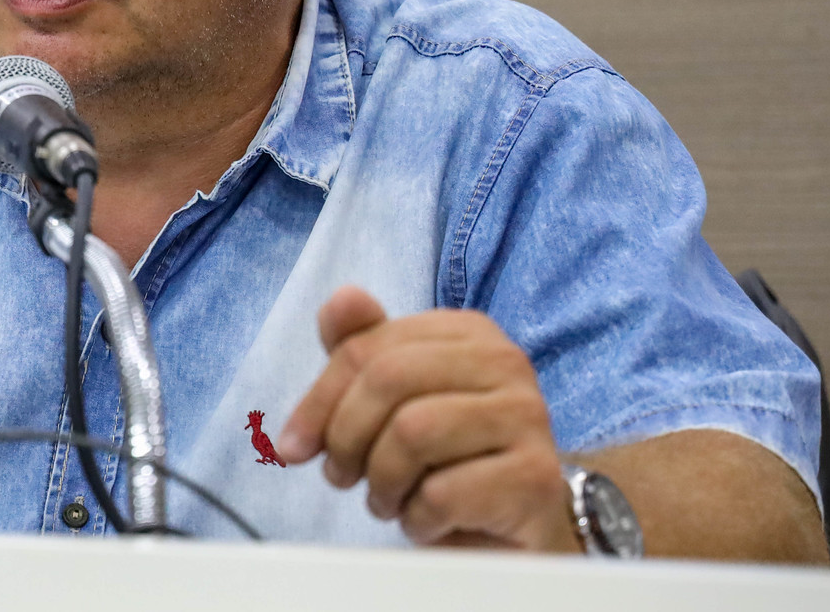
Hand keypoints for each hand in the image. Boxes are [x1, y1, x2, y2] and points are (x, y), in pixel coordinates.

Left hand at [275, 286, 578, 550]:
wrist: (514, 529)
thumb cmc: (446, 460)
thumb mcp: (394, 402)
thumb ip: (361, 350)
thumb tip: (340, 301)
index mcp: (468, 332)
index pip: (368, 348)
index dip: (318, 400)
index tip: (295, 445)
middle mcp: (506, 362)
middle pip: (388, 380)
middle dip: (345, 438)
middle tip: (342, 476)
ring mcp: (527, 417)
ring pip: (412, 432)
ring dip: (381, 481)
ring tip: (388, 499)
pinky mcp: (534, 479)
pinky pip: (442, 493)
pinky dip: (416, 517)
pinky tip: (426, 521)